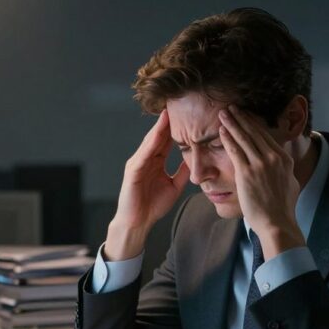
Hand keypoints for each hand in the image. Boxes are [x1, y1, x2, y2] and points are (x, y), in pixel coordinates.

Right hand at [105, 111, 190, 259]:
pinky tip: (157, 135)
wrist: (138, 223)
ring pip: (150, 142)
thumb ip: (182, 173)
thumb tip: (195, 160)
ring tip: (168, 114)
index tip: (188, 114)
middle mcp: (145, 159)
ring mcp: (138, 163)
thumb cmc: (152, 206)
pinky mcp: (132, 171)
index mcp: (155, 162)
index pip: (167, 140)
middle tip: (178, 104)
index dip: (177, 128)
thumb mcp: (174, 186)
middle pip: (158, 137)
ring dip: (159, 128)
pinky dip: (150, 144)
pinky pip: (143, 154)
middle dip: (167, 122)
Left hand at [218, 106, 304, 258]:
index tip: (245, 116)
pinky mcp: (247, 173)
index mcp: (284, 159)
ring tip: (224, 114)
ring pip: (244, 138)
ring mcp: (260, 164)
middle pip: (254, 133)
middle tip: (231, 108)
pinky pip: (235, 151)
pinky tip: (221, 130)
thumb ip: (283, 170)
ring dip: (232, 124)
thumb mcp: (290, 183)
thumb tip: (280, 164)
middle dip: (241, 118)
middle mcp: (273, 158)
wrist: (277, 223)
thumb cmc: (282, 208)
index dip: (253, 124)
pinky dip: (228, 139)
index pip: (266, 136)